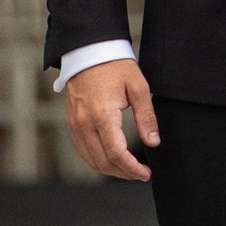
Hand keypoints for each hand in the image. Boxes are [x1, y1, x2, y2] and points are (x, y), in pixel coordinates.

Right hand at [64, 58, 158, 181]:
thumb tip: (153, 142)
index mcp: (103, 115)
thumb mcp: (138, 87)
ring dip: (110, 169)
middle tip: (140, 174)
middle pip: (103, 162)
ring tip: (128, 169)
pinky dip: (96, 160)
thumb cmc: (114, 66)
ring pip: (91, 160)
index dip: (132, 169)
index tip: (146, 174)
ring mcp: (76, 124)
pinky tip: (111, 159)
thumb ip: (146, 117)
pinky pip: (82, 150)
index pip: (117, 154)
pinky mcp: (72, 122)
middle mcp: (85, 123)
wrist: (89, 51)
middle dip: (123, 173)